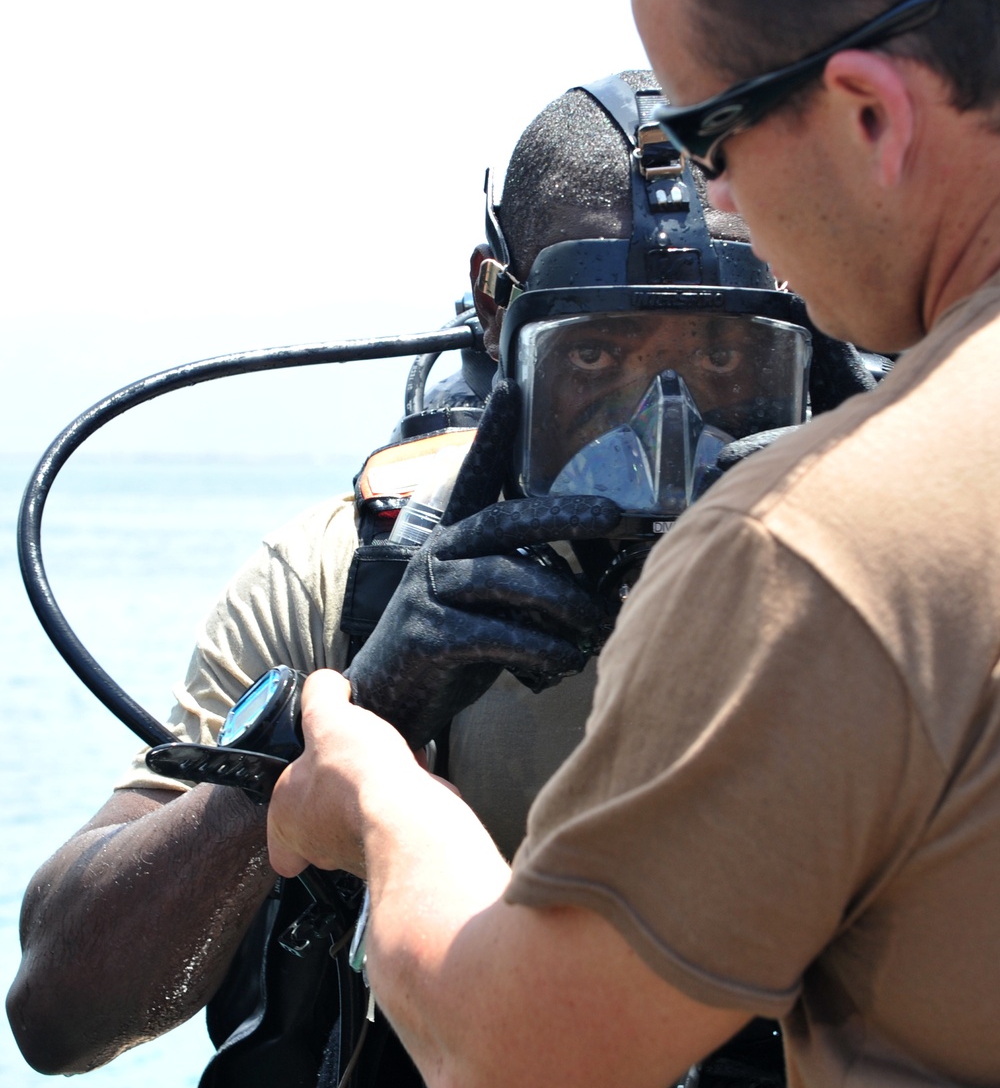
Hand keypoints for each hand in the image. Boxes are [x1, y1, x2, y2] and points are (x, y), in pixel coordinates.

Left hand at [267, 669, 415, 877]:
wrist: (409, 811)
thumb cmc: (356, 777)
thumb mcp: (326, 714)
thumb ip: (320, 693)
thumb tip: (325, 683)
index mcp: (288, 820)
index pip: (276, 837)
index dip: (285, 815)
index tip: (299, 790)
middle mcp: (320, 845)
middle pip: (320, 821)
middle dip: (335, 791)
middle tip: (345, 762)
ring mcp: (359, 850)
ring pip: (359, 819)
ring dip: (369, 791)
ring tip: (381, 759)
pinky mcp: (396, 844)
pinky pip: (394, 816)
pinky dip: (401, 793)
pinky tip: (410, 768)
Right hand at [346, 380, 619, 745]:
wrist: (388, 701)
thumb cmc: (450, 649)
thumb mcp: (487, 607)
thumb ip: (524, 585)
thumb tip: (600, 589)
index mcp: (454, 538)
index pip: (476, 475)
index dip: (493, 432)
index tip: (510, 386)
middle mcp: (438, 554)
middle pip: (505, 519)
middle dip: (562, 515)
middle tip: (611, 515)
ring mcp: (428, 592)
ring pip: (504, 578)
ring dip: (562, 600)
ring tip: (599, 621)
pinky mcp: (426, 635)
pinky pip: (492, 633)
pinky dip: (537, 646)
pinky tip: (565, 658)